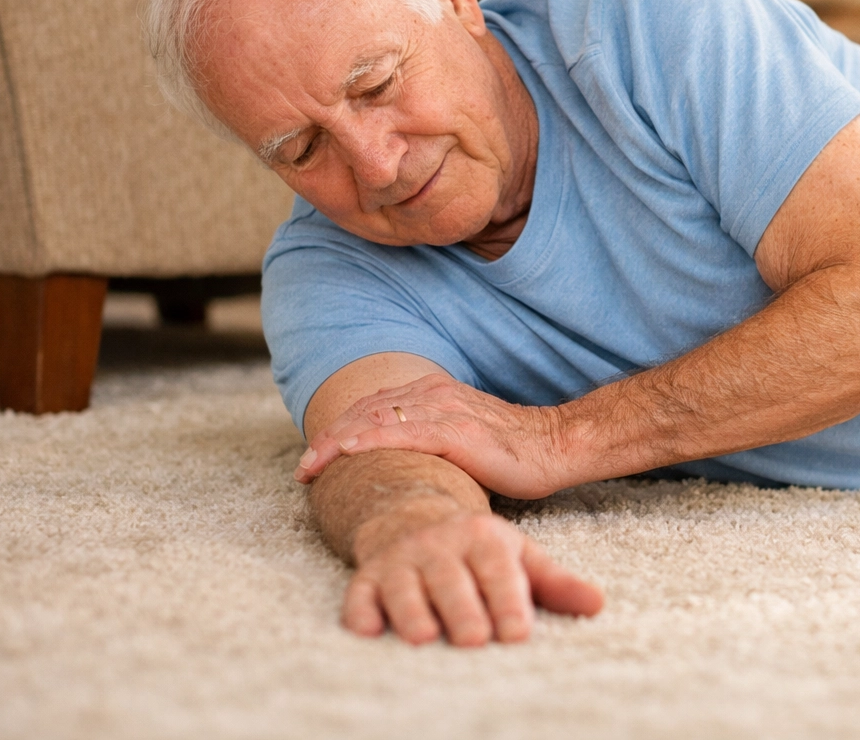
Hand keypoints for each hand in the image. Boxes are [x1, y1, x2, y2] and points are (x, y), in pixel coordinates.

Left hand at [295, 374, 571, 498]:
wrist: (557, 446)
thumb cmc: (514, 451)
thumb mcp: (463, 439)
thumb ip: (432, 439)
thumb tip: (402, 465)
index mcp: (434, 392)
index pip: (373, 407)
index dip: (339, 429)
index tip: (314, 457)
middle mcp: (435, 393)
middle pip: (365, 411)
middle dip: (328, 438)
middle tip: (302, 467)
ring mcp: (445, 410)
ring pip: (375, 419)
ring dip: (336, 442)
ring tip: (310, 465)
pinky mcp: (457, 431)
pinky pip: (402, 433)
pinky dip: (367, 441)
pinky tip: (344, 452)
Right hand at [346, 506, 603, 645]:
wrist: (414, 516)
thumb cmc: (479, 551)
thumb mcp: (519, 557)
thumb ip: (556, 583)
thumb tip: (599, 604)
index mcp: (482, 537)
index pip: (497, 569)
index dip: (508, 600)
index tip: (518, 634)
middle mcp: (439, 544)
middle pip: (450, 580)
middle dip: (462, 609)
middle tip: (474, 639)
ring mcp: (400, 559)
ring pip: (404, 588)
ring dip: (412, 613)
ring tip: (424, 639)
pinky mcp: (367, 576)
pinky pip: (359, 594)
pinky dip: (360, 612)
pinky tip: (366, 632)